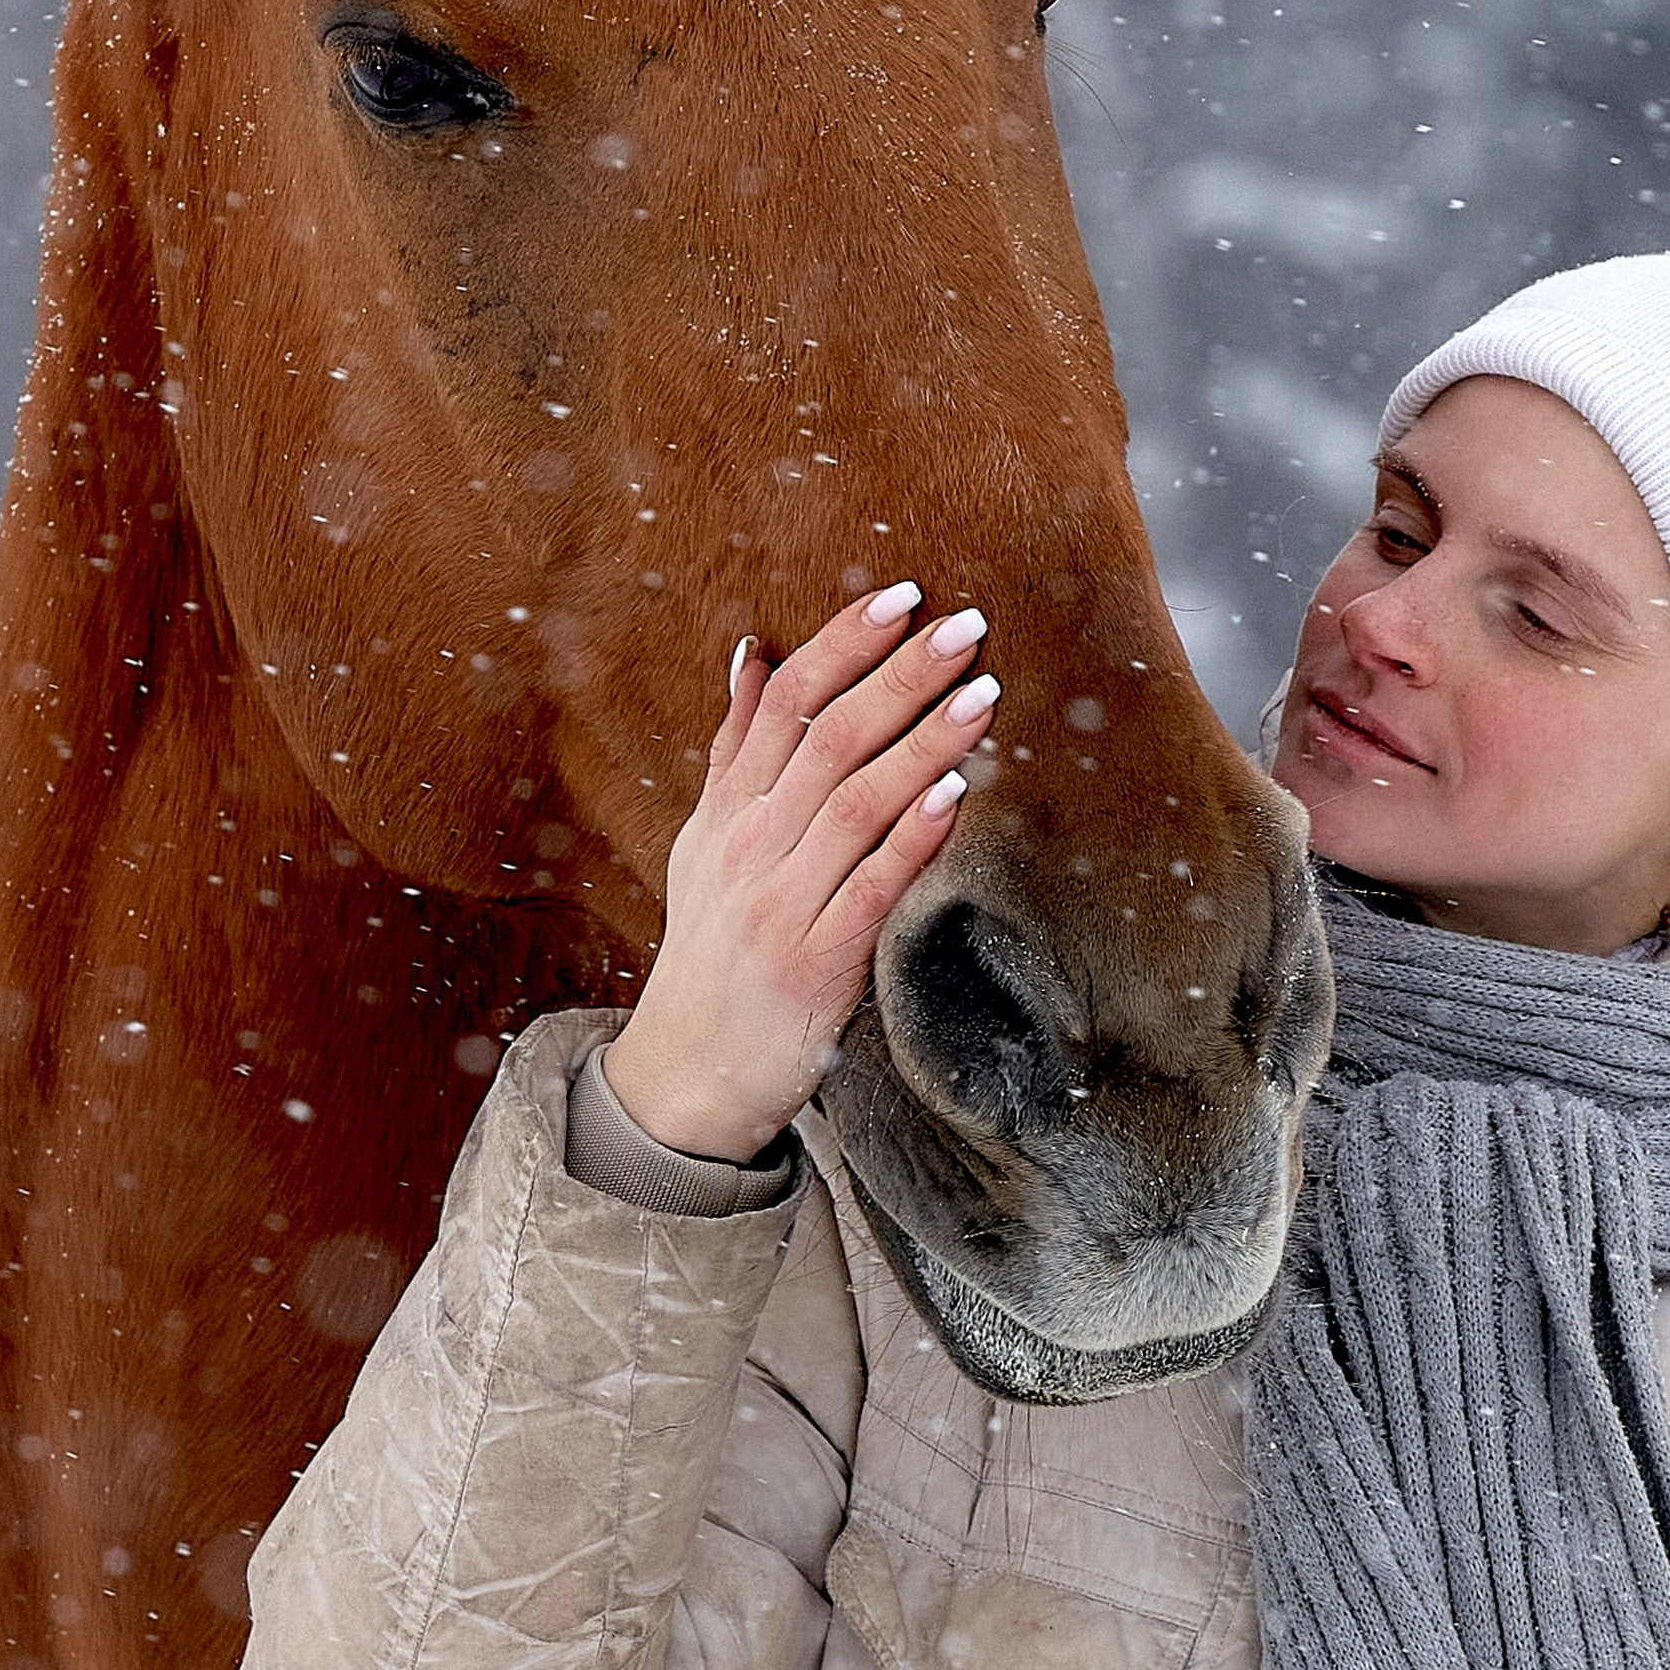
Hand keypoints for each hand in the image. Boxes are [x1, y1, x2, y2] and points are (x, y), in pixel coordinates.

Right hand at [599, 583, 997, 1163]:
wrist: (688, 1072)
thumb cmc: (710, 948)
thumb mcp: (704, 842)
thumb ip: (735, 750)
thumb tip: (755, 656)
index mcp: (728, 811)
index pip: (787, 704)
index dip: (843, 646)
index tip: (899, 597)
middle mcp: (749, 847)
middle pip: (829, 740)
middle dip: (899, 677)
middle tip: (963, 626)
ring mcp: (782, 904)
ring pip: (855, 804)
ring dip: (923, 744)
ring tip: (982, 692)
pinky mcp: (818, 962)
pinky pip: (871, 888)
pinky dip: (912, 838)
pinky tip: (956, 794)